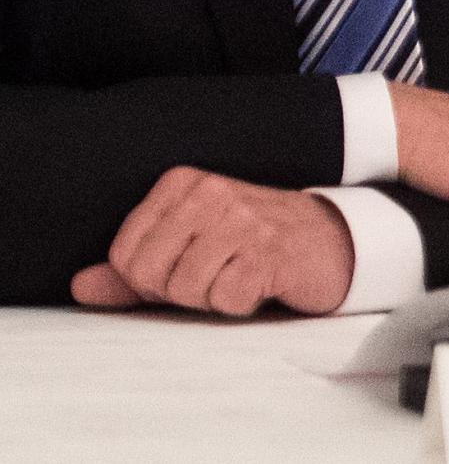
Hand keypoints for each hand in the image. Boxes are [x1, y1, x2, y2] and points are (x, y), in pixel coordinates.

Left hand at [71, 169, 351, 316]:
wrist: (329, 240)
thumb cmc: (249, 245)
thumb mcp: (186, 248)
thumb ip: (130, 269)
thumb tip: (80, 287)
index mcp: (182, 184)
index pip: (125, 254)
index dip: (149, 278)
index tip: (188, 263)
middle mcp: (210, 192)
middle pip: (149, 273)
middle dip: (177, 290)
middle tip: (215, 273)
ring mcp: (243, 218)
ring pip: (185, 288)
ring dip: (212, 297)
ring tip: (239, 275)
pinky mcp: (270, 250)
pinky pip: (225, 299)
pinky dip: (241, 303)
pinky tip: (260, 282)